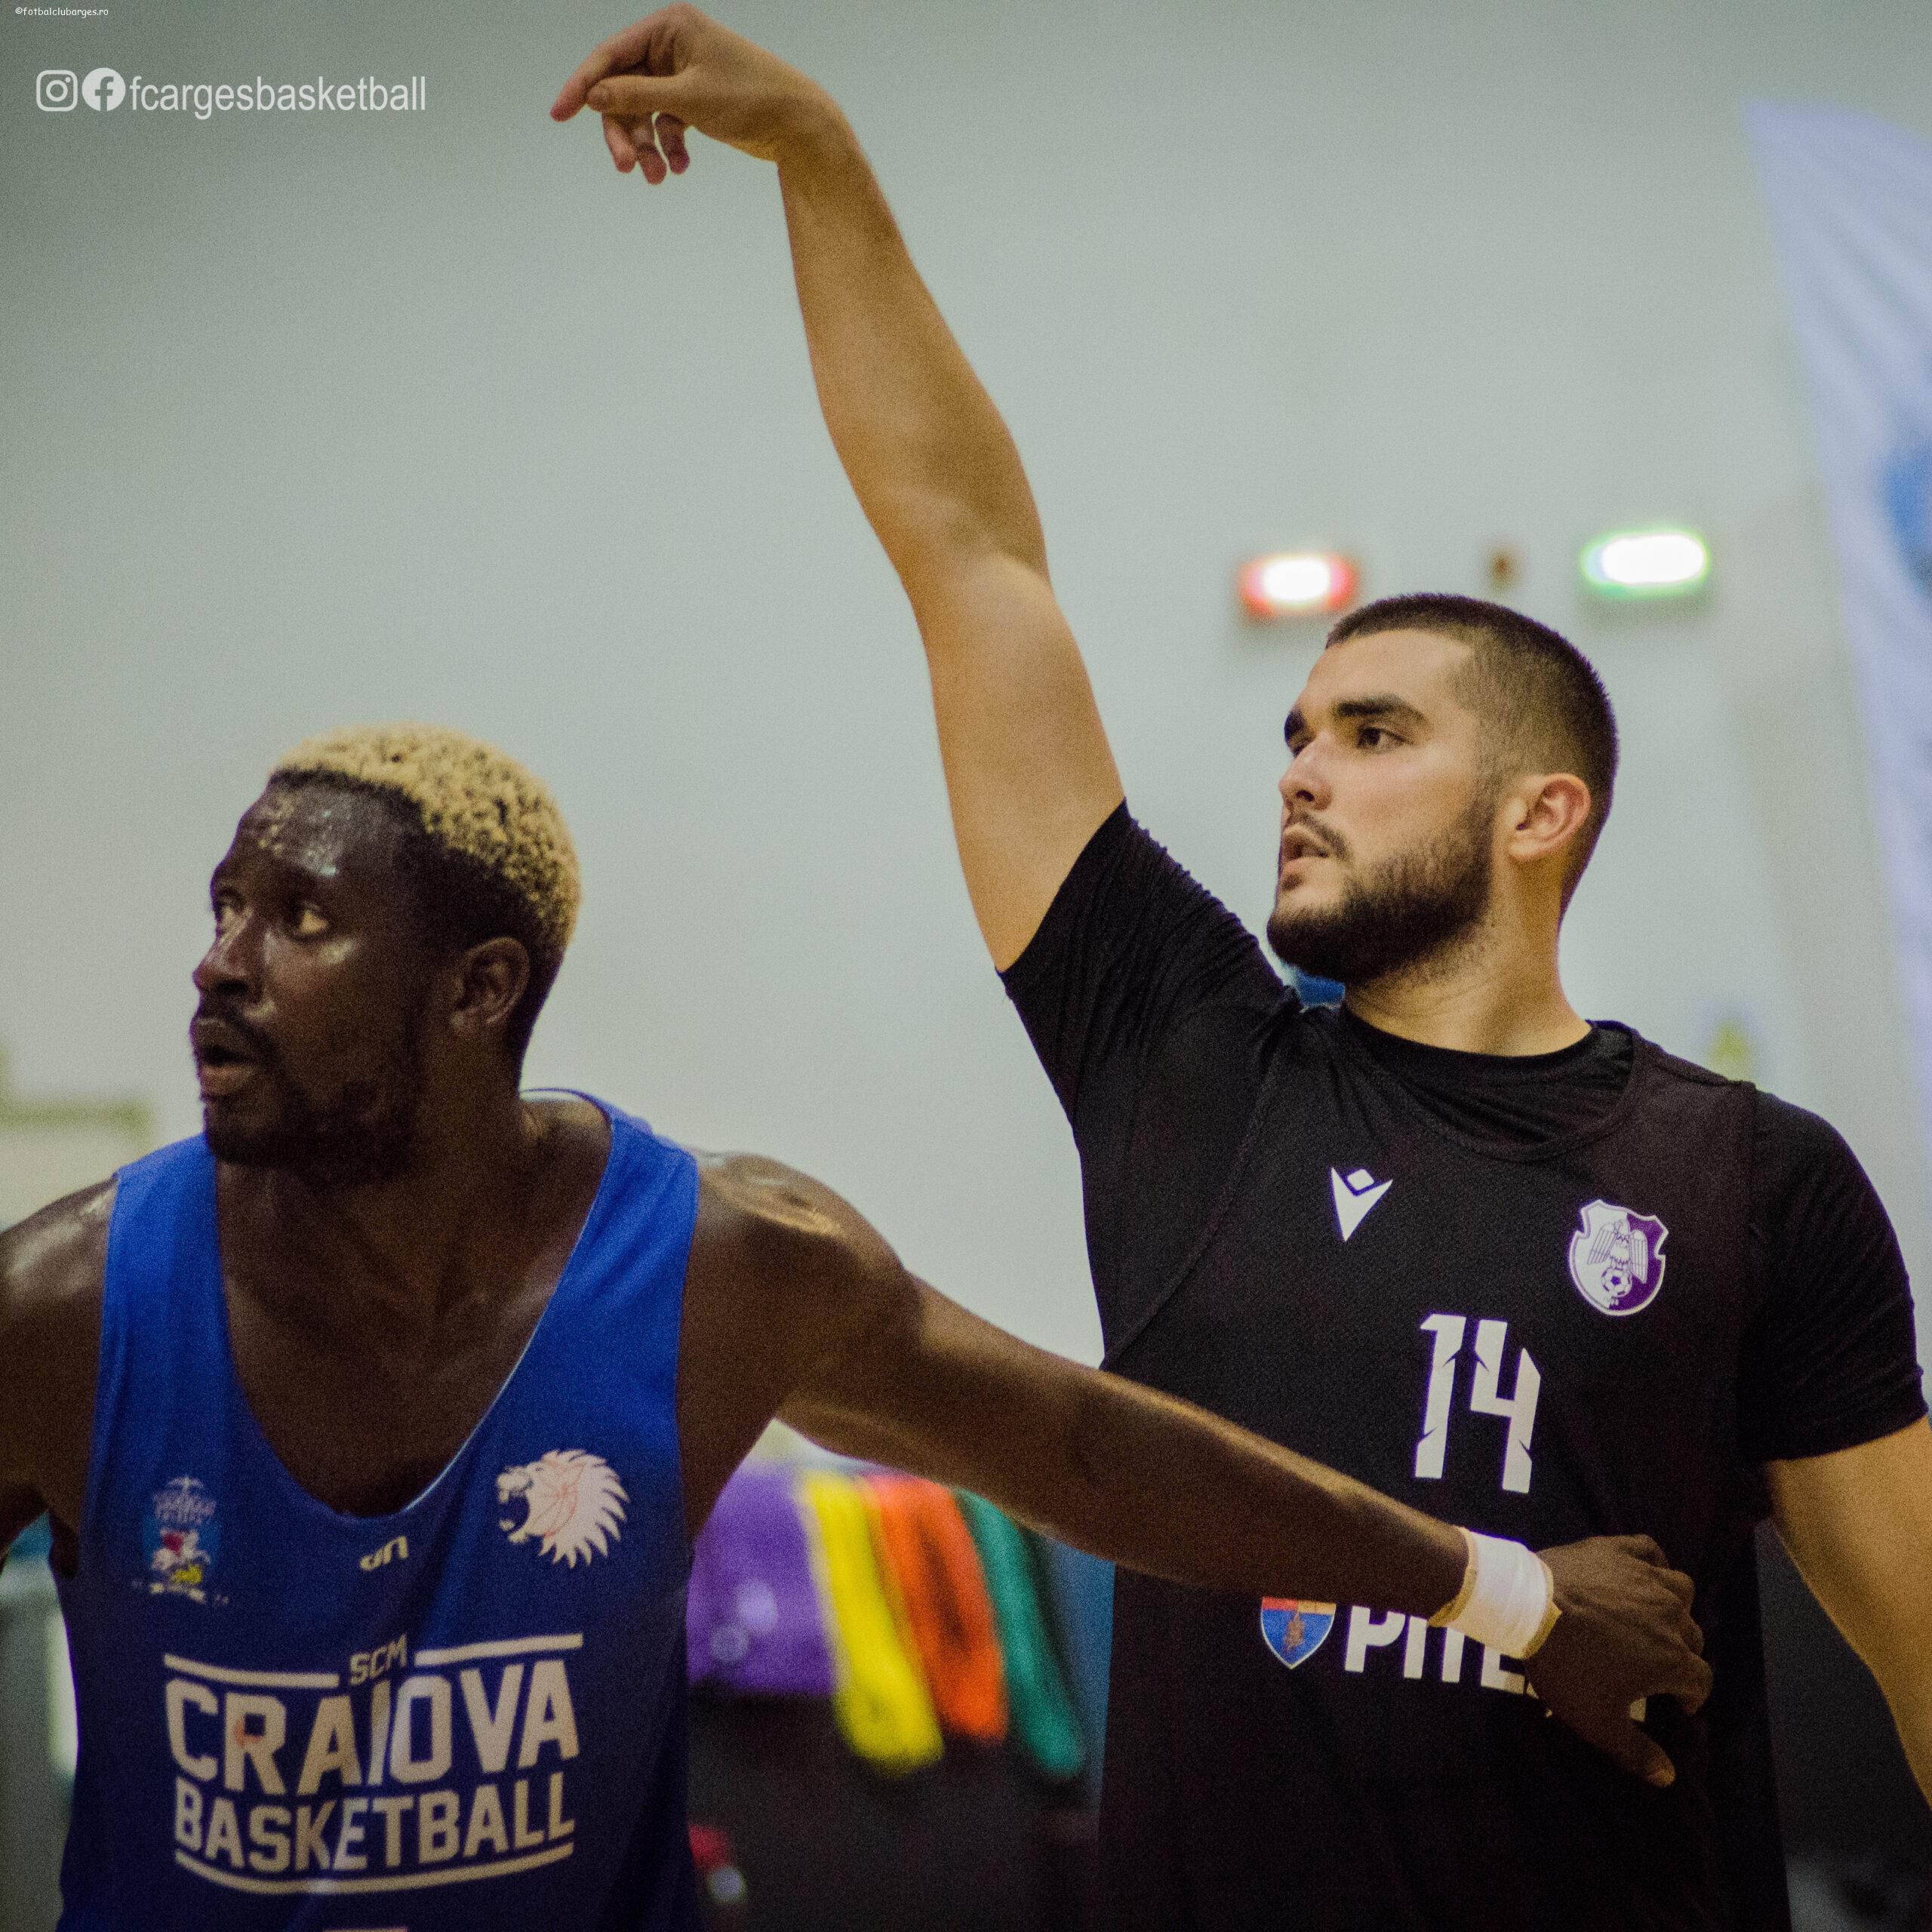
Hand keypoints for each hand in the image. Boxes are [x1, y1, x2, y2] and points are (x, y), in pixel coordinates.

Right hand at [551, 5, 837, 181]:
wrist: (798, 124)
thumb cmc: (750, 97)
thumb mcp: (688, 97)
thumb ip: (637, 95)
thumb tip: (593, 95)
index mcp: (670, 26)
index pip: (611, 54)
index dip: (583, 84)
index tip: (558, 114)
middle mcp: (673, 45)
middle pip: (624, 89)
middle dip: (624, 130)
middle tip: (626, 167)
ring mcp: (682, 74)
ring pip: (643, 113)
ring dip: (647, 147)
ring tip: (658, 177)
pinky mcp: (694, 102)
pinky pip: (665, 126)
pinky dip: (668, 148)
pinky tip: (680, 167)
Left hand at [1524, 1534, 1711, 1788]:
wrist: (1527, 1606)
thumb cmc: (1566, 1667)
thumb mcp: (1598, 1722)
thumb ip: (1636, 1753)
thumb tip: (1668, 1778)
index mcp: (1671, 1658)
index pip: (1700, 1681)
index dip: (1691, 1696)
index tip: (1675, 1704)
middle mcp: (1670, 1615)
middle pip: (1693, 1636)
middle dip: (1682, 1653)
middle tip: (1654, 1664)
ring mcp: (1646, 1577)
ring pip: (1681, 1590)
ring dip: (1675, 1607)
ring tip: (1654, 1620)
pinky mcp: (1618, 1548)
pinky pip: (1650, 1550)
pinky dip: (1653, 1562)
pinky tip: (1644, 1574)